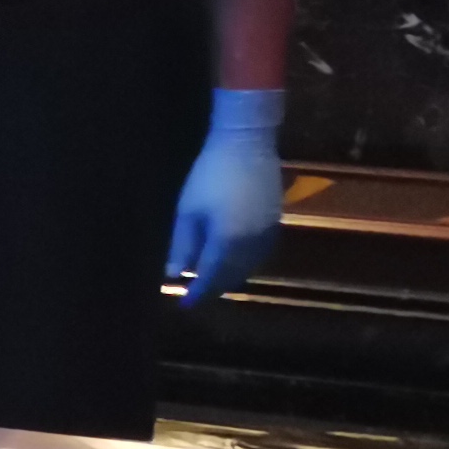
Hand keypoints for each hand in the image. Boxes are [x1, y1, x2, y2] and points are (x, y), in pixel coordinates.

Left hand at [165, 86, 287, 295]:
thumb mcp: (188, 210)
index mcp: (227, 242)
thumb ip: (182, 245)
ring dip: (229, 277)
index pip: (210, 279)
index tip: (183, 305)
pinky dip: (243, 264)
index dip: (196, 294)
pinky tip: (231, 260)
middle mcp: (251, 245)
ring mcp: (267, 235)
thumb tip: (174, 275)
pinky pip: (259, 256)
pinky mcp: (275, 224)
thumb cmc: (210, 173)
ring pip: (247, 269)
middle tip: (195, 292)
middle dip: (212, 287)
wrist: (247, 142)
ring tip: (210, 278)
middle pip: (231, 278)